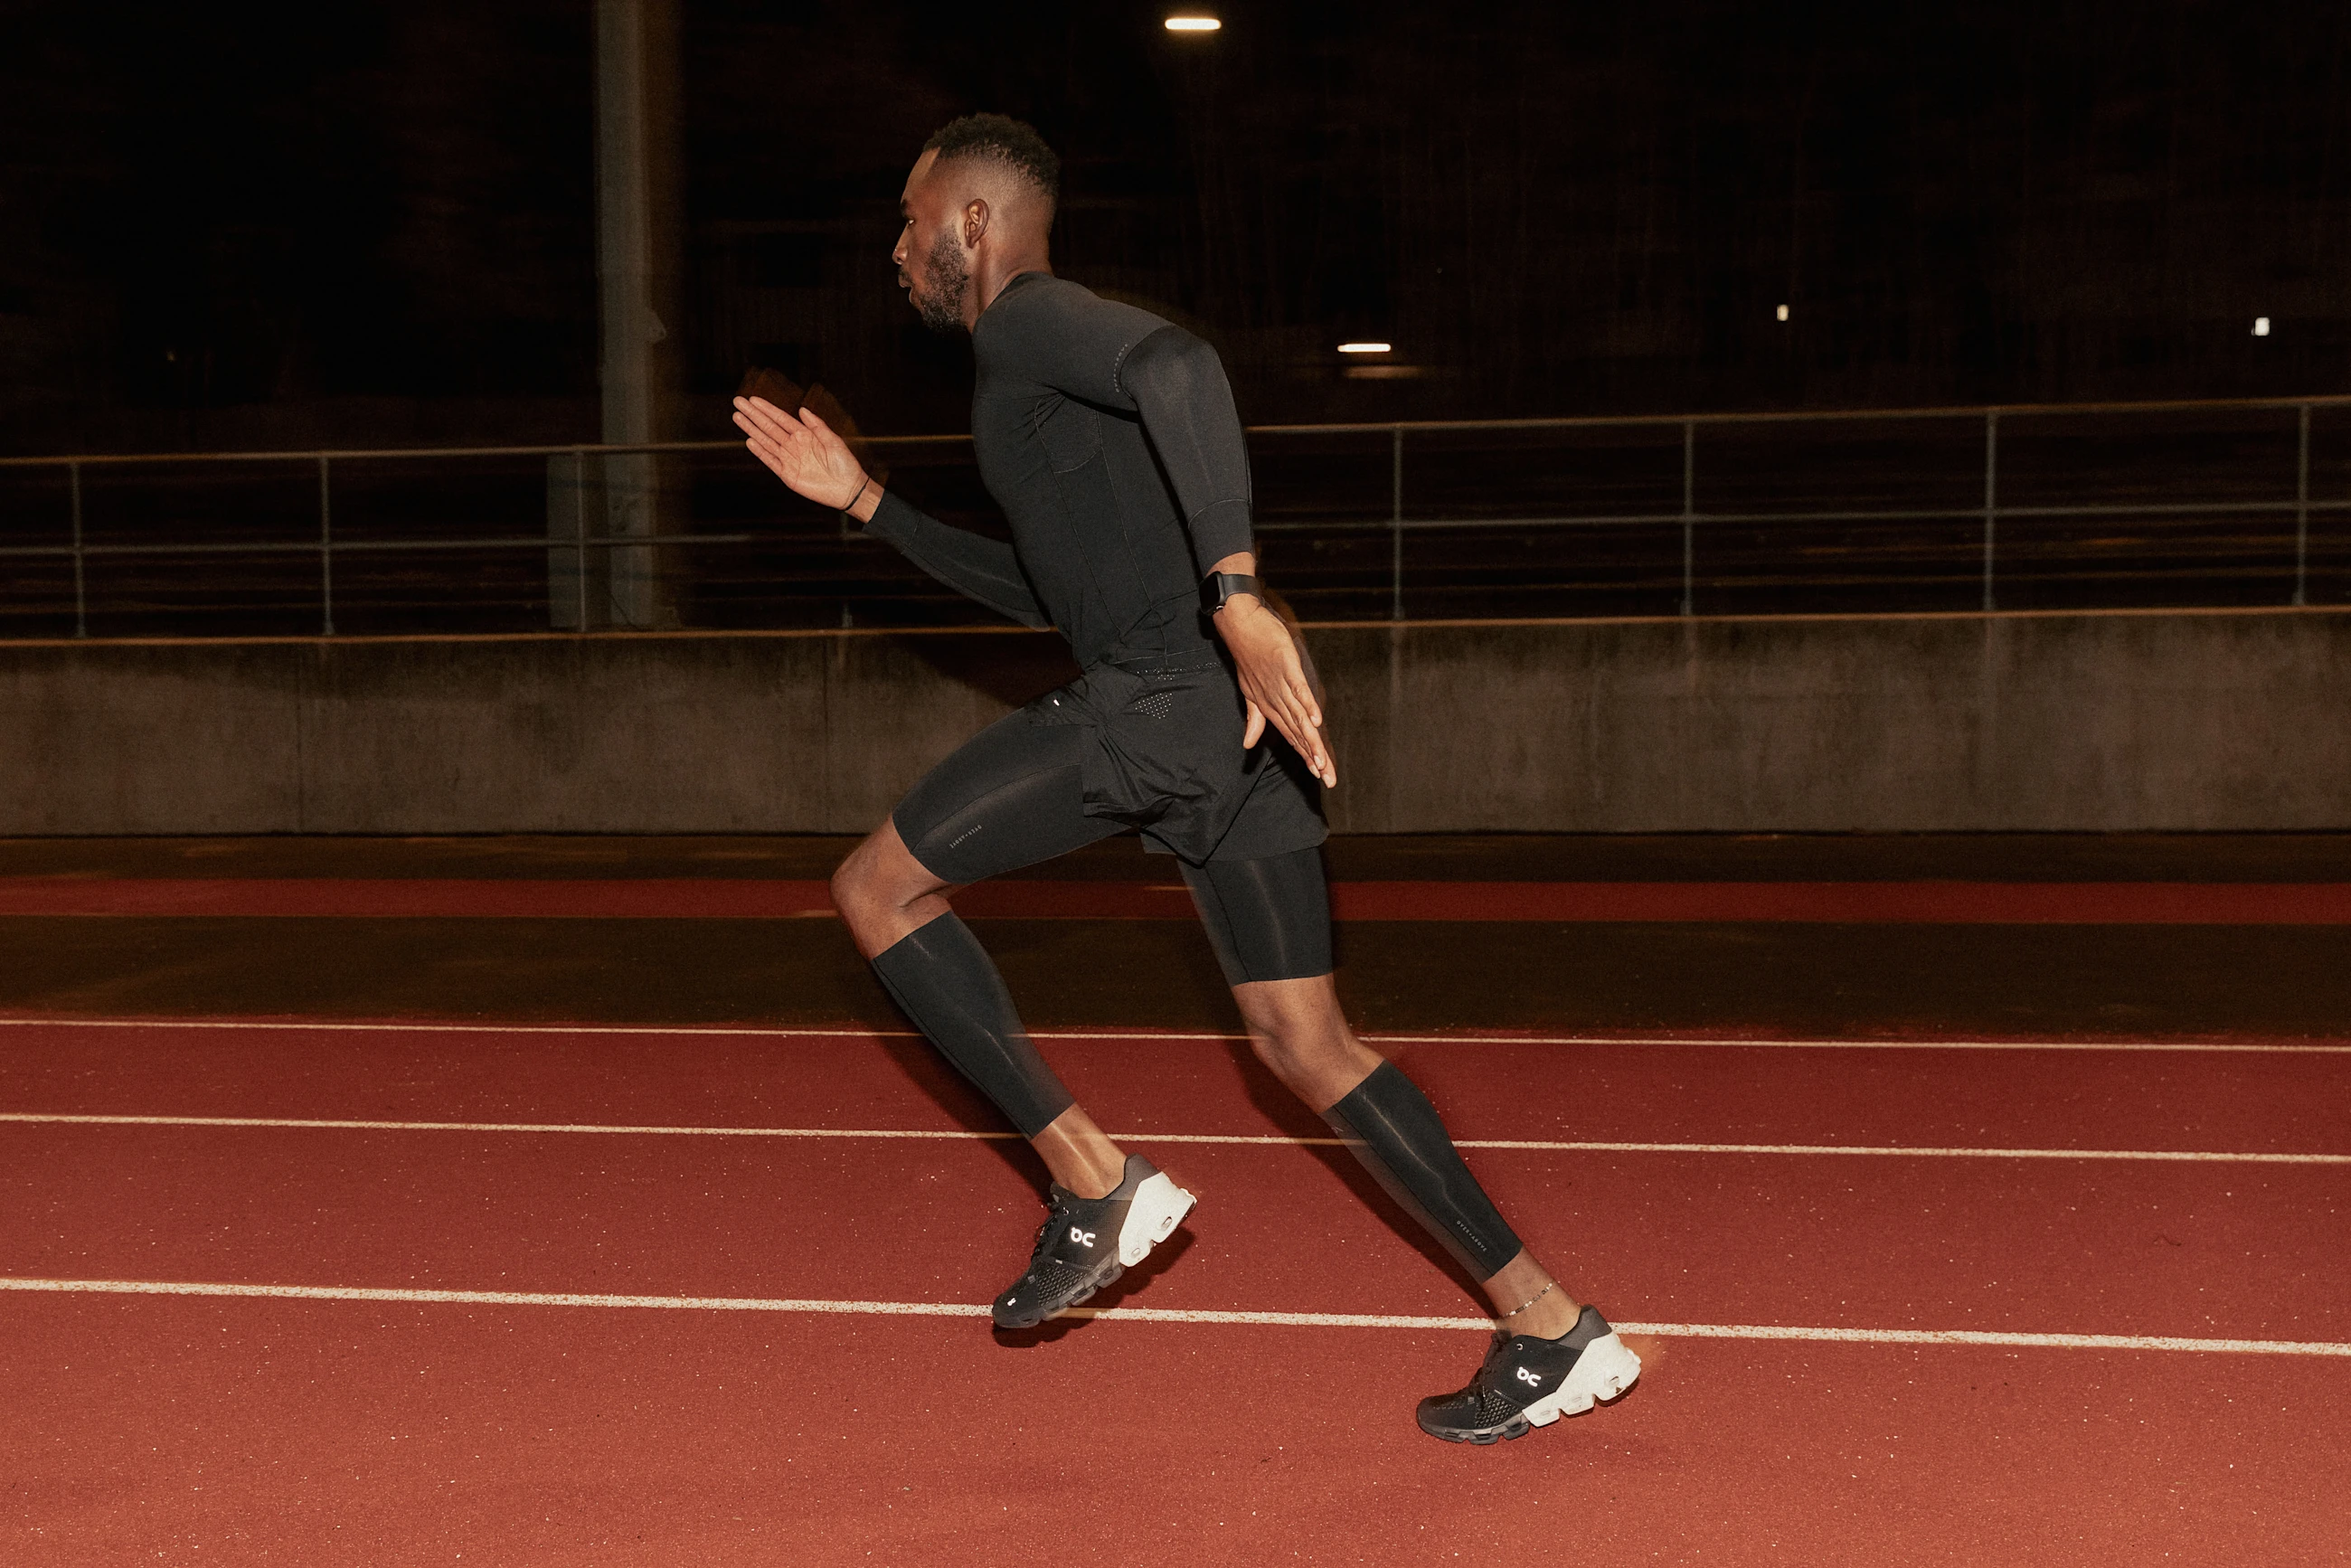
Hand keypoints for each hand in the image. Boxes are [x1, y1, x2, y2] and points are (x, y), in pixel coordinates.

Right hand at [732, 396, 870, 512]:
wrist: (848, 489)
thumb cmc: (845, 464)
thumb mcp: (834, 441)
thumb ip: (817, 426)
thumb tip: (802, 409)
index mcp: (805, 435)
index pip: (782, 419)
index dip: (767, 409)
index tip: (753, 399)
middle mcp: (795, 445)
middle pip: (769, 427)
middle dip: (754, 415)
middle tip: (738, 402)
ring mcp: (790, 460)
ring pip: (766, 442)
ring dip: (752, 430)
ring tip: (738, 417)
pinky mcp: (788, 475)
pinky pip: (771, 462)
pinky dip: (760, 452)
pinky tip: (749, 441)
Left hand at [1216, 597, 1335, 786]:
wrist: (1237, 624)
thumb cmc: (1247, 657)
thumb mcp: (1250, 692)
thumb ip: (1255, 720)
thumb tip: (1248, 744)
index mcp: (1270, 707)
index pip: (1292, 736)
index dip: (1306, 756)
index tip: (1320, 775)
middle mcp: (1276, 700)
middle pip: (1298, 733)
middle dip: (1313, 757)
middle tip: (1328, 779)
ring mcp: (1280, 684)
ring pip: (1298, 717)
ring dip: (1310, 740)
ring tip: (1322, 760)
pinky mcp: (1285, 666)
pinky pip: (1297, 689)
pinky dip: (1306, 704)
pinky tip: (1315, 720)